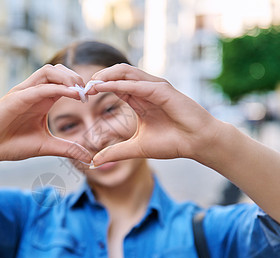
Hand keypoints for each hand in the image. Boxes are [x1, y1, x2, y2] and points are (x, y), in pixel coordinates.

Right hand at [0, 64, 91, 164]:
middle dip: (76, 77)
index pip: (64, 82)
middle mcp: (34, 92)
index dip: (79, 86)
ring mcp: (24, 92)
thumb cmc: (10, 145)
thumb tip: (89, 158)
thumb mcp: (46, 146)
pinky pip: (39, 87)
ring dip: (67, 78)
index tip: (91, 98)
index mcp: (42, 100)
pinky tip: (70, 94)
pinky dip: (57, 88)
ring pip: (49, 71)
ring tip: (80, 92)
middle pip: (58, 70)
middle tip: (88, 92)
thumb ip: (67, 149)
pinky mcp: (15, 98)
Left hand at [90, 64, 222, 165]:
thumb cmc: (173, 143)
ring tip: (90, 84)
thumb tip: (94, 162)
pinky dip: (119, 84)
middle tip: (81, 88)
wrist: (198, 143)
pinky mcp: (162, 90)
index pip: (114, 85)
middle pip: (117, 74)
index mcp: (139, 99)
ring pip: (126, 72)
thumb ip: (116, 152)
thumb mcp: (137, 148)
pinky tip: (104, 87)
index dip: (97, 87)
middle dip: (98, 78)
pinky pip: (137, 84)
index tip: (81, 95)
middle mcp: (146, 89)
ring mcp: (155, 87)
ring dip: (106, 76)